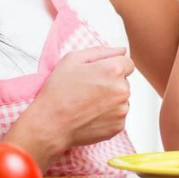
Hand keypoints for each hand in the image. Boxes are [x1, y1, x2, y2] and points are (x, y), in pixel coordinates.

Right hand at [9, 46, 133, 158]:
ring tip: (89, 103)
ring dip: (111, 99)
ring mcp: (121, 110)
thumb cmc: (59, 91)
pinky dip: (108, 115)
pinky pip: (118, 115)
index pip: (128, 63)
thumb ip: (101, 51)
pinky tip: (91, 114)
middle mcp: (122, 90)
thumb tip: (121, 51)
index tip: (99, 74)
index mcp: (113, 70)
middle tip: (89, 89)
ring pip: (122, 99)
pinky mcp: (118, 126)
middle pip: (125, 82)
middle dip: (111, 83)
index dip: (112, 66)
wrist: (50, 124)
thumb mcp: (73, 59)